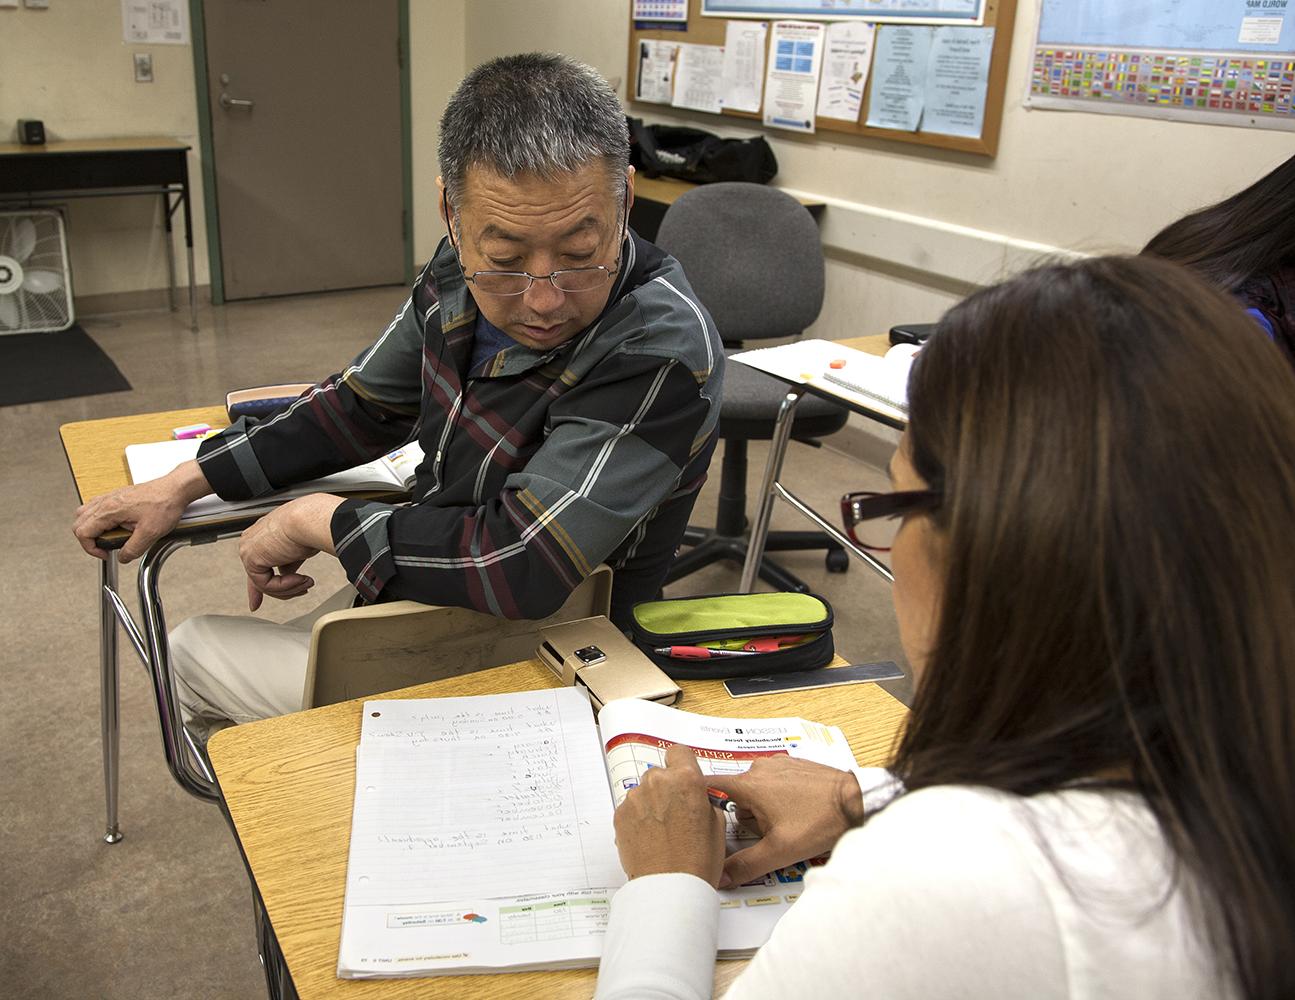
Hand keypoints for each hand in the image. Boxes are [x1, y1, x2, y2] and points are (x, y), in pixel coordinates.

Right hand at [73, 459, 210, 561]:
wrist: (176, 489)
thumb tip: (122, 557)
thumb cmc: (165, 504)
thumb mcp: (150, 534)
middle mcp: (106, 501)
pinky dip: (99, 520)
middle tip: (105, 547)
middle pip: (79, 522)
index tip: (105, 554)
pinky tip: (115, 526)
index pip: (82, 532)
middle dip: (88, 540)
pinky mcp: (118, 496)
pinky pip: (97, 508)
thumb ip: (133, 549)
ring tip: (109, 537)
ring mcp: (111, 497)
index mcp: (109, 510)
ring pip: (85, 513)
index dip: (91, 548)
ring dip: (92, 528)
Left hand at [239, 494, 342, 610]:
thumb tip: (288, 574)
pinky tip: (301, 579)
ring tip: (308, 581)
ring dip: (291, 587)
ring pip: (264, 583)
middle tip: (303, 590)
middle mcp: (253, 539)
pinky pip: (266, 585)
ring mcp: (249, 549)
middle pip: (259, 576)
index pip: (259, 564)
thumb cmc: (311, 524)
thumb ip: (288, 561)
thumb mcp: (299, 547)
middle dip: (281, 590)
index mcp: (264, 533)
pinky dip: (286, 586)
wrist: (310, 519)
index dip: (260, 586)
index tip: (255, 604)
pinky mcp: (251, 559)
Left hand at [613, 744, 725, 886]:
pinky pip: (630, 809)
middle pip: (660, 774)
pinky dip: (638, 820)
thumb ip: (702, 800)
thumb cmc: (697, 861)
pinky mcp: (620, 815)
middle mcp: (658, 782)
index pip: (679, 752)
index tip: (682, 776)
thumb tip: (695, 796)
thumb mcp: (717, 824)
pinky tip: (650, 839)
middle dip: (667, 789)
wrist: (670, 888)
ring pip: (644, 792)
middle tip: (676, 815)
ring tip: (663, 833)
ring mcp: (635, 798)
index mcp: (686, 779)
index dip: (682, 765)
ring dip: (651, 805)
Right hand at [706, 757, 863, 887]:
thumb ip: (746, 865)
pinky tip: (799, 811)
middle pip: (738, 797)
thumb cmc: (821, 822)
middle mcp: (761, 769)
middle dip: (749, 818)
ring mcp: (780, 765)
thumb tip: (721, 876)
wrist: (857, 802)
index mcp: (750, 784)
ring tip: (790, 824)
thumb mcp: (779, 851)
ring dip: (766, 808)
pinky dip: (782, 797)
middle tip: (770, 833)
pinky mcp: (796, 766)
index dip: (701, 798)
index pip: (710, 784)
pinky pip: (776, 782)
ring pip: (758, 790)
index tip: (698, 811)